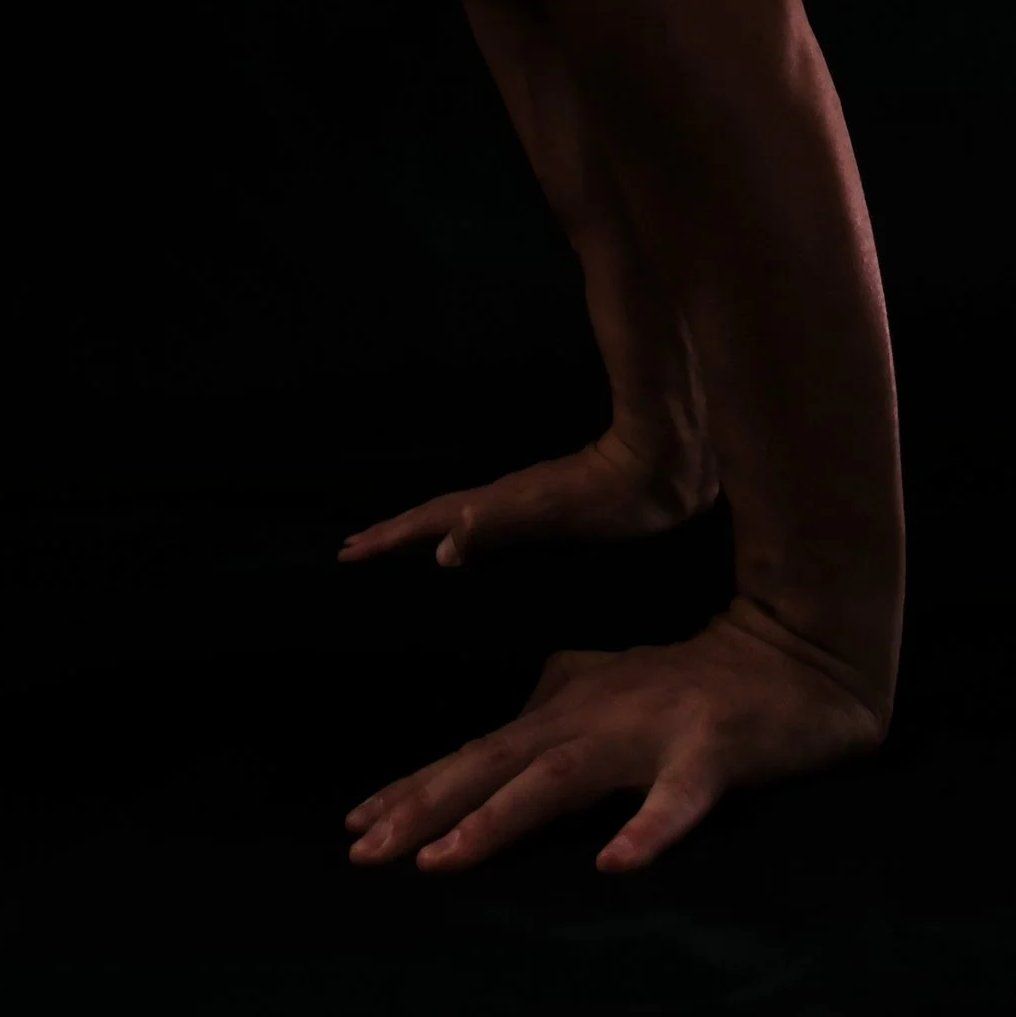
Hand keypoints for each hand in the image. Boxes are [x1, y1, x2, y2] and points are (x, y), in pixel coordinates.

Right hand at [336, 424, 720, 569]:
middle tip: (355, 549)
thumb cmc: (616, 499)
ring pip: (459, 515)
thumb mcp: (554, 516)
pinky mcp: (548, 503)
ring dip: (424, 531)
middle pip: (436, 514)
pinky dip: (460, 531)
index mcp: (499, 503)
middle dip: (395, 533)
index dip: (391, 536)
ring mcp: (525, 498)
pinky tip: (467, 545)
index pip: (430, 520)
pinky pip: (485, 519)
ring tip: (397, 545)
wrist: (667, 464)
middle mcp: (504, 498)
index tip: (348, 551)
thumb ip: (496, 529)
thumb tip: (438, 552)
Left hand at [342, 597, 892, 875]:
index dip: (415, 789)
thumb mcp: (614, 683)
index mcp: (570, 710)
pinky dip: (645, 830)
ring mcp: (649, 734)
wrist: (796, 654)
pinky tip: (615, 866)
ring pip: (561, 780)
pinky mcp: (709, 753)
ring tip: (443, 859)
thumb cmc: (700, 680)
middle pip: (497, 765)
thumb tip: (513, 718)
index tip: (354, 825)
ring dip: (499, 819)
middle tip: (363, 849)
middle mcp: (594, 718)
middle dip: (426, 806)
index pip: (478, 754)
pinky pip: (676, 800)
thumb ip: (559, 694)